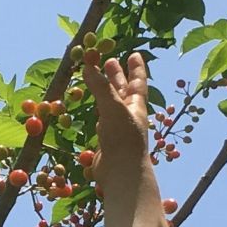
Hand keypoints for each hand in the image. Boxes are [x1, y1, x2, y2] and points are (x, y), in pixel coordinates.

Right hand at [88, 47, 151, 182]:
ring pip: (112, 104)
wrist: (121, 172)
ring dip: (106, 91)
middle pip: (123, 90)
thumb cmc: (123, 137)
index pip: (138, 81)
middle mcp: (129, 114)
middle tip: (110, 61)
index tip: (134, 54)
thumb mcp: (113, 107)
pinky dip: (99, 110)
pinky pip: (103, 120)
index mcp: (136, 105)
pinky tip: (96, 108)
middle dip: (117, 76)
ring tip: (98, 80)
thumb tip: (88, 65)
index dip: (136, 67)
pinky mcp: (108, 140)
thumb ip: (100, 87)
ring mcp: (118, 127)